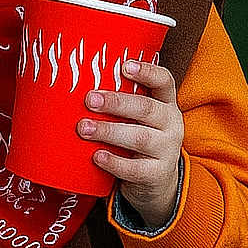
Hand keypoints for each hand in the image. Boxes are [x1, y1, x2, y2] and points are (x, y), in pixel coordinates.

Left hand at [77, 59, 183, 227]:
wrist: (155, 181)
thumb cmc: (137, 140)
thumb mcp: (137, 119)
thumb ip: (120, 103)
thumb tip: (76, 84)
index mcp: (166, 104)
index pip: (164, 81)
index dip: (147, 72)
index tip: (125, 66)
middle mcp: (171, 125)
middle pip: (146, 109)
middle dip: (116, 103)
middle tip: (89, 100)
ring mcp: (167, 151)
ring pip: (140, 138)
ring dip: (109, 131)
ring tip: (84, 128)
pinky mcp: (157, 175)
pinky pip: (135, 169)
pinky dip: (114, 162)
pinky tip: (97, 156)